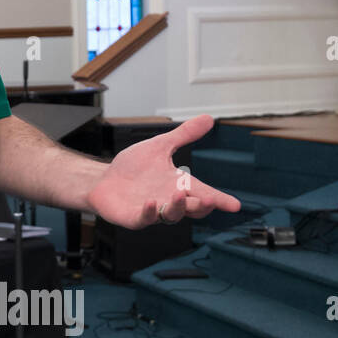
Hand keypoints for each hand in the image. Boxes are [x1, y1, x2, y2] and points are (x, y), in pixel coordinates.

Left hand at [87, 113, 242, 229]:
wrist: (102, 180)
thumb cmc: (132, 167)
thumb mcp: (160, 146)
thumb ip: (183, 135)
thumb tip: (208, 118)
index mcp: (177, 185)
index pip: (203, 193)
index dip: (220, 200)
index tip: (235, 205)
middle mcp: (168, 200)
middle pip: (192, 208)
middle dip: (202, 205)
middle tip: (211, 200)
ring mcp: (152, 210)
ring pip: (171, 215)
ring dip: (178, 207)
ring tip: (181, 194)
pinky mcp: (133, 217)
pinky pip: (144, 219)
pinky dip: (149, 213)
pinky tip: (151, 203)